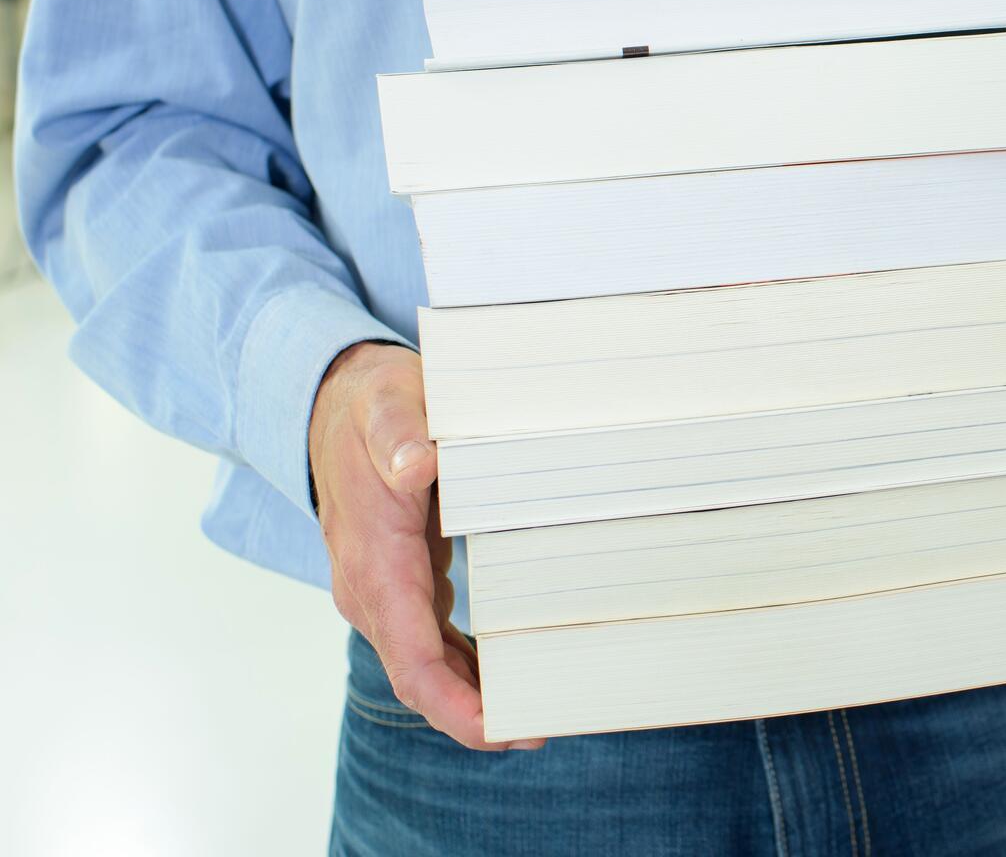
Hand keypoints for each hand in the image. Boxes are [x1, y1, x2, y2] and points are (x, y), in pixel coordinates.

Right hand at [309, 341, 538, 751]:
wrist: (334, 405)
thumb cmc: (372, 406)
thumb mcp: (389, 405)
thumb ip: (401, 434)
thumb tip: (416, 463)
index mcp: (375, 559)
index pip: (412, 658)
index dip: (456, 704)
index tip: (502, 728)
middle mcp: (372, 590)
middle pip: (422, 679)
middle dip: (475, 716)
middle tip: (542, 729)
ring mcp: (384, 592)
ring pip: (427, 668)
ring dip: (474, 699)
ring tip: (538, 714)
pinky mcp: (400, 585)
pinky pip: (432, 644)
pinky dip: (466, 670)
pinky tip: (506, 678)